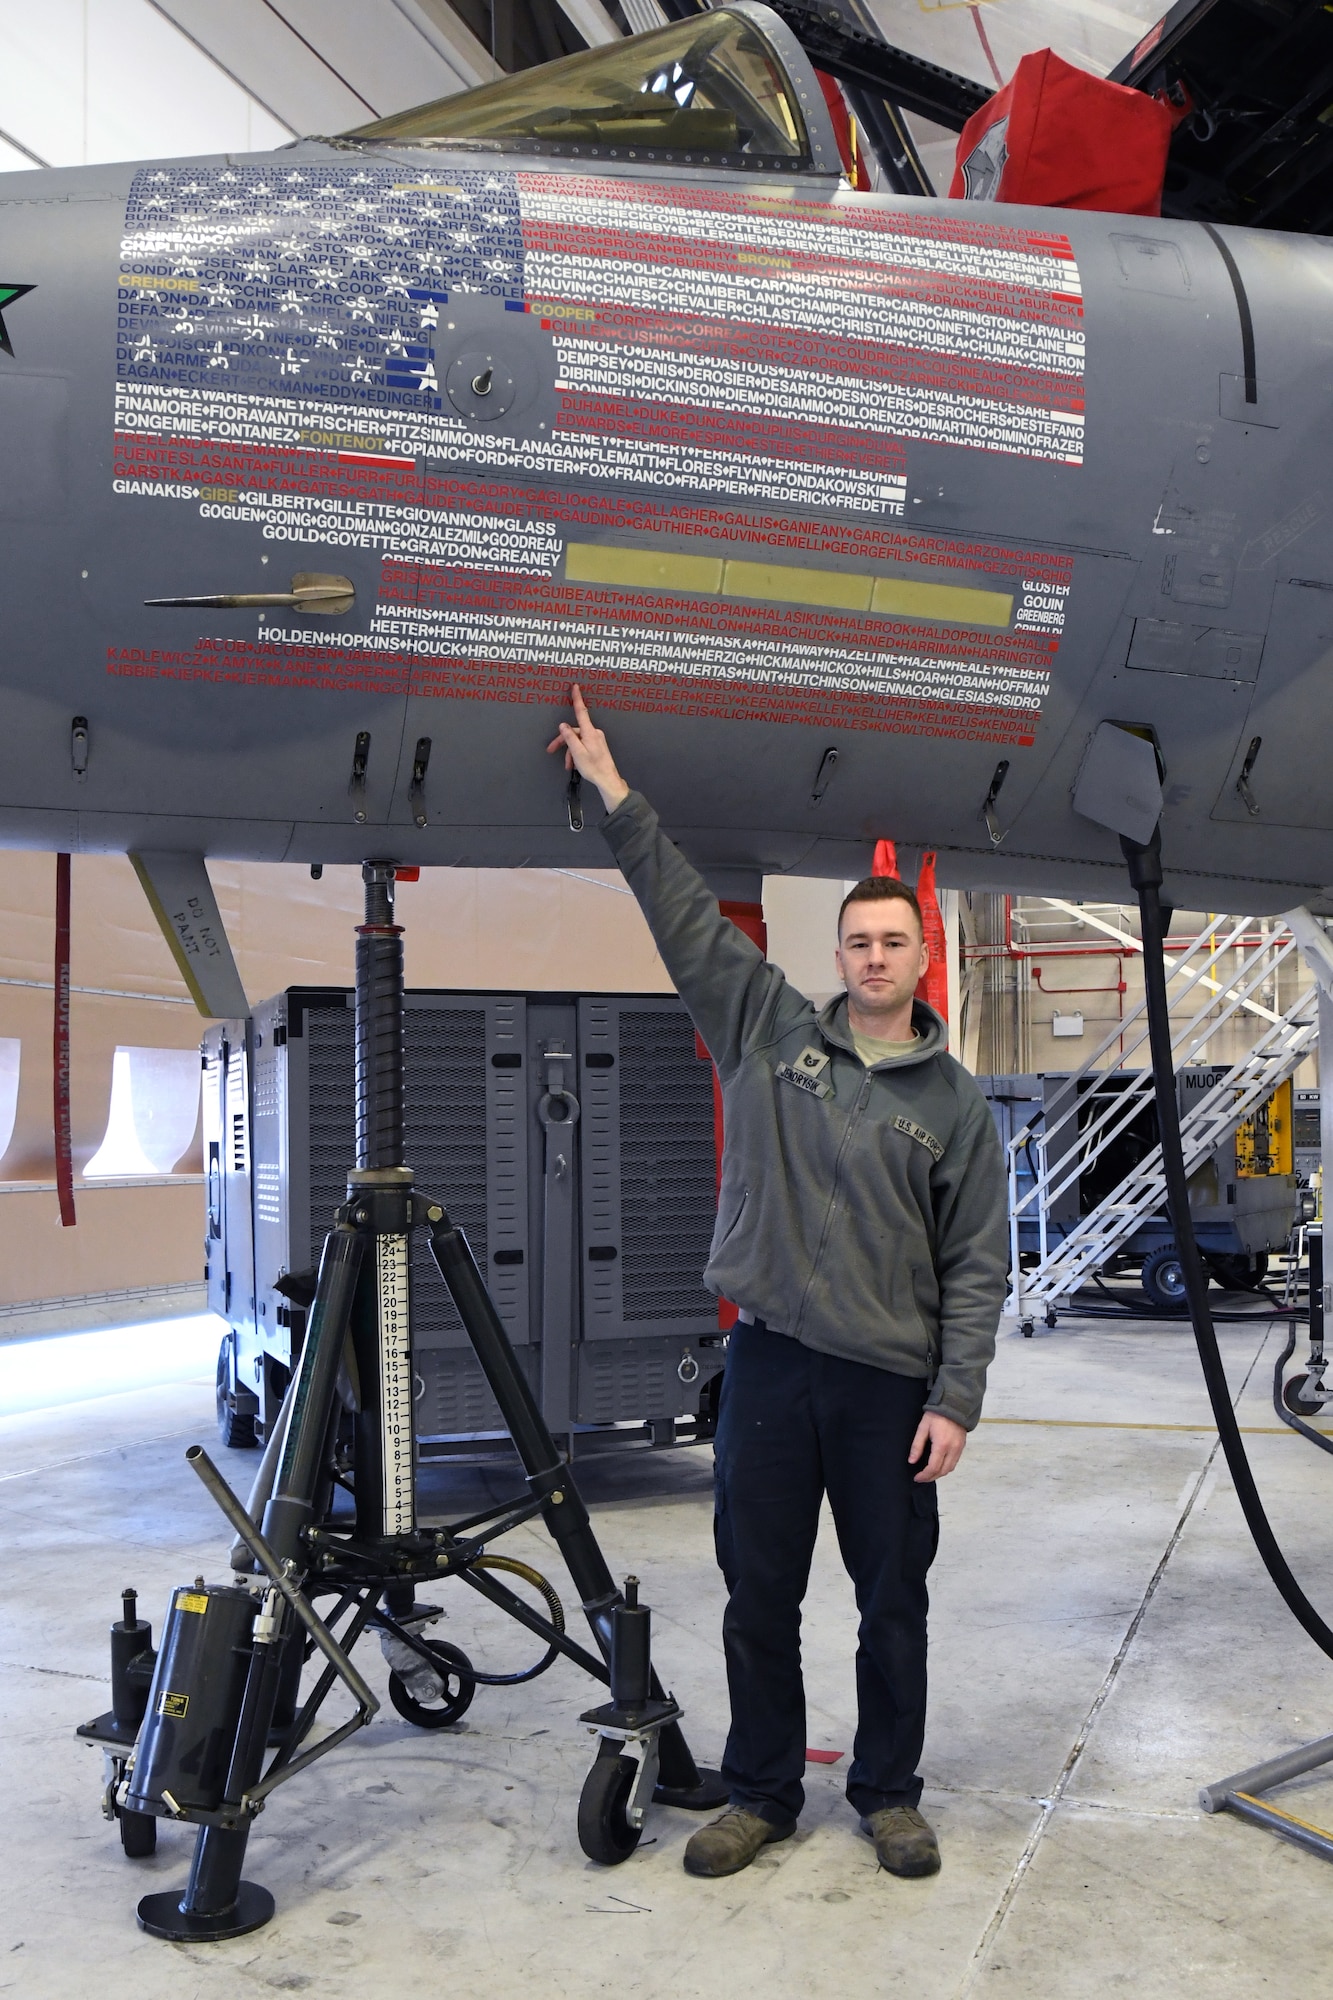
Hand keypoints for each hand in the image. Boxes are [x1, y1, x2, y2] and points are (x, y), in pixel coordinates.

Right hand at [546, 684, 629, 811]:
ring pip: (577, 740)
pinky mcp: (597, 745)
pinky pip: (582, 745)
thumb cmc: (594, 767)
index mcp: (589, 733)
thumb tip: (563, 726)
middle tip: (551, 749)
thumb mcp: (577, 753)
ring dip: (570, 751)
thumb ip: (569, 738)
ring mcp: (596, 739)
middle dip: (563, 741)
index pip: (581, 711)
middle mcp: (594, 733)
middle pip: (574, 732)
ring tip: (568, 764)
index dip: (577, 699)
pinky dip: (576, 753)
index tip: (575, 687)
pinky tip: (574, 763)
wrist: (607, 779)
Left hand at [909, 1410, 966, 1482]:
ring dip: (939, 1474)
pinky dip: (946, 1468)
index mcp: (941, 1445)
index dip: (924, 1475)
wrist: (954, 1405)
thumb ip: (917, 1445)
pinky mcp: (962, 1447)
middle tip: (921, 1478)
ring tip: (929, 1473)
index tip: (916, 1477)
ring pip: (950, 1469)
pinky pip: (954, 1462)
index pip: (933, 1467)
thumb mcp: (923, 1427)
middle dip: (931, 1477)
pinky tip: (938, 1465)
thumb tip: (912, 1461)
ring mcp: (959, 1449)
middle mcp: (952, 1450)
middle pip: (943, 1471)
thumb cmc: (936, 1415)